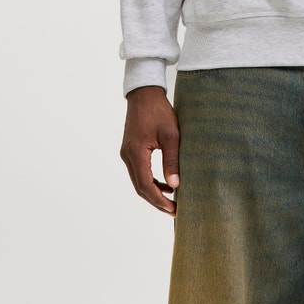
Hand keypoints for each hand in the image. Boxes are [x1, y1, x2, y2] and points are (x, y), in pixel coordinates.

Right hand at [120, 85, 179, 214]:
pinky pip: (139, 171)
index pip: (145, 186)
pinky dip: (151, 180)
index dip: (159, 201)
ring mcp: (127, 153)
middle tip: (174, 211)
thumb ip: (172, 160)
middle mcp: (127, 156)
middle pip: (140, 187)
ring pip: (138, 180)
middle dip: (157, 201)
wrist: (144, 93)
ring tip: (172, 200)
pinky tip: (166, 183)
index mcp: (136, 153)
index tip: (174, 209)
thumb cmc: (159, 110)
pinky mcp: (130, 149)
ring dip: (154, 191)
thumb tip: (175, 185)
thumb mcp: (171, 134)